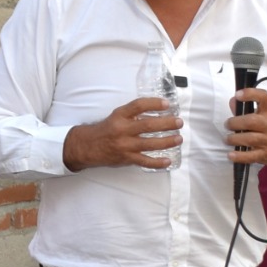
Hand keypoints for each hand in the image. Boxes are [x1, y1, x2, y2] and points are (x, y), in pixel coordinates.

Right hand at [63, 97, 181, 170]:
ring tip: (179, 139)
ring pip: (149, 144)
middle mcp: (122, 130)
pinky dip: (157, 162)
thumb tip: (157, 113)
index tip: (167, 104)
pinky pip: (145, 161)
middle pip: (148, 126)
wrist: (88, 146)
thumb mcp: (117, 116)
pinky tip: (168, 160)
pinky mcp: (126, 159)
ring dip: (167, 142)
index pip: (139, 106)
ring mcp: (125, 146)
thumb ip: (134, 114)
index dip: (154, 103)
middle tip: (179, 122)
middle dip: (166, 124)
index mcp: (120, 116)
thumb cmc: (106, 129)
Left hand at [225, 91, 266, 166]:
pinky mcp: (265, 154)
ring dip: (233, 139)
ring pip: (248, 139)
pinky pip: (250, 156)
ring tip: (227, 139)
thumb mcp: (264, 115)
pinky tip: (230, 155)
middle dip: (234, 123)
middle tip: (227, 125)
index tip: (238, 95)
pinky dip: (239, 156)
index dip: (250, 94)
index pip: (262, 98)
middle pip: (250, 121)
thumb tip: (232, 101)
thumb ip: (246, 108)